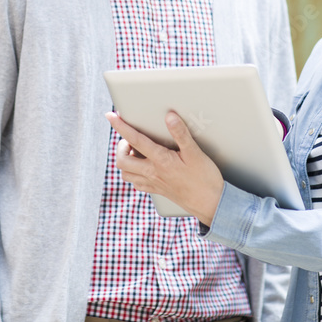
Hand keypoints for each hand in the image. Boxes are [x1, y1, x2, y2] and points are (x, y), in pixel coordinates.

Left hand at [105, 110, 223, 225]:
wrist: (211, 205)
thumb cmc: (205, 179)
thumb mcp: (195, 153)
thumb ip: (180, 134)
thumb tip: (169, 117)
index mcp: (160, 161)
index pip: (135, 140)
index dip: (120, 126)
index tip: (111, 116)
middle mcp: (152, 173)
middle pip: (122, 160)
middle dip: (121, 146)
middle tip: (131, 138)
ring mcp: (153, 184)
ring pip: (126, 173)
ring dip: (125, 160)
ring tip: (136, 151)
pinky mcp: (157, 191)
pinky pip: (136, 183)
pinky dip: (133, 173)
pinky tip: (143, 167)